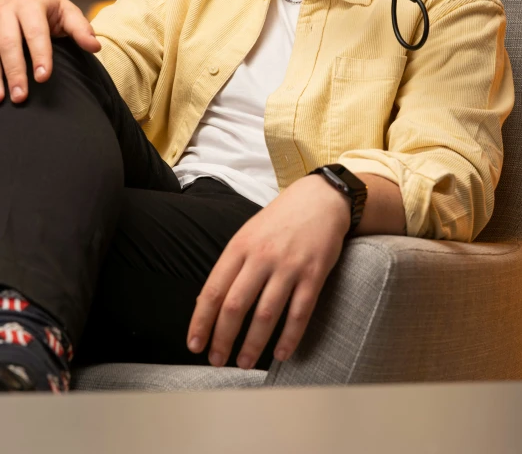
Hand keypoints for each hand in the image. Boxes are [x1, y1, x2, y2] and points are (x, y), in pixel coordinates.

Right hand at [0, 0, 100, 102]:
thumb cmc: (48, 9)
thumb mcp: (67, 12)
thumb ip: (80, 29)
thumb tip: (95, 47)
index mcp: (31, 5)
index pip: (36, 31)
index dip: (39, 54)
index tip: (43, 77)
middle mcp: (7, 11)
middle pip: (8, 42)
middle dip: (15, 70)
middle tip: (21, 97)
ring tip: (2, 99)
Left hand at [187, 174, 351, 368]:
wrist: (320, 199)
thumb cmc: (280, 220)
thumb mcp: (248, 234)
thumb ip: (231, 266)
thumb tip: (206, 303)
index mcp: (240, 246)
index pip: (214, 290)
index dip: (201, 321)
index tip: (194, 344)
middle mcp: (262, 257)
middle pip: (236, 305)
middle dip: (223, 338)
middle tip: (217, 360)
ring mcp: (289, 266)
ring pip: (266, 314)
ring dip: (253, 344)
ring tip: (245, 363)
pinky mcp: (314, 274)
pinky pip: (299, 313)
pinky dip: (289, 338)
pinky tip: (280, 353)